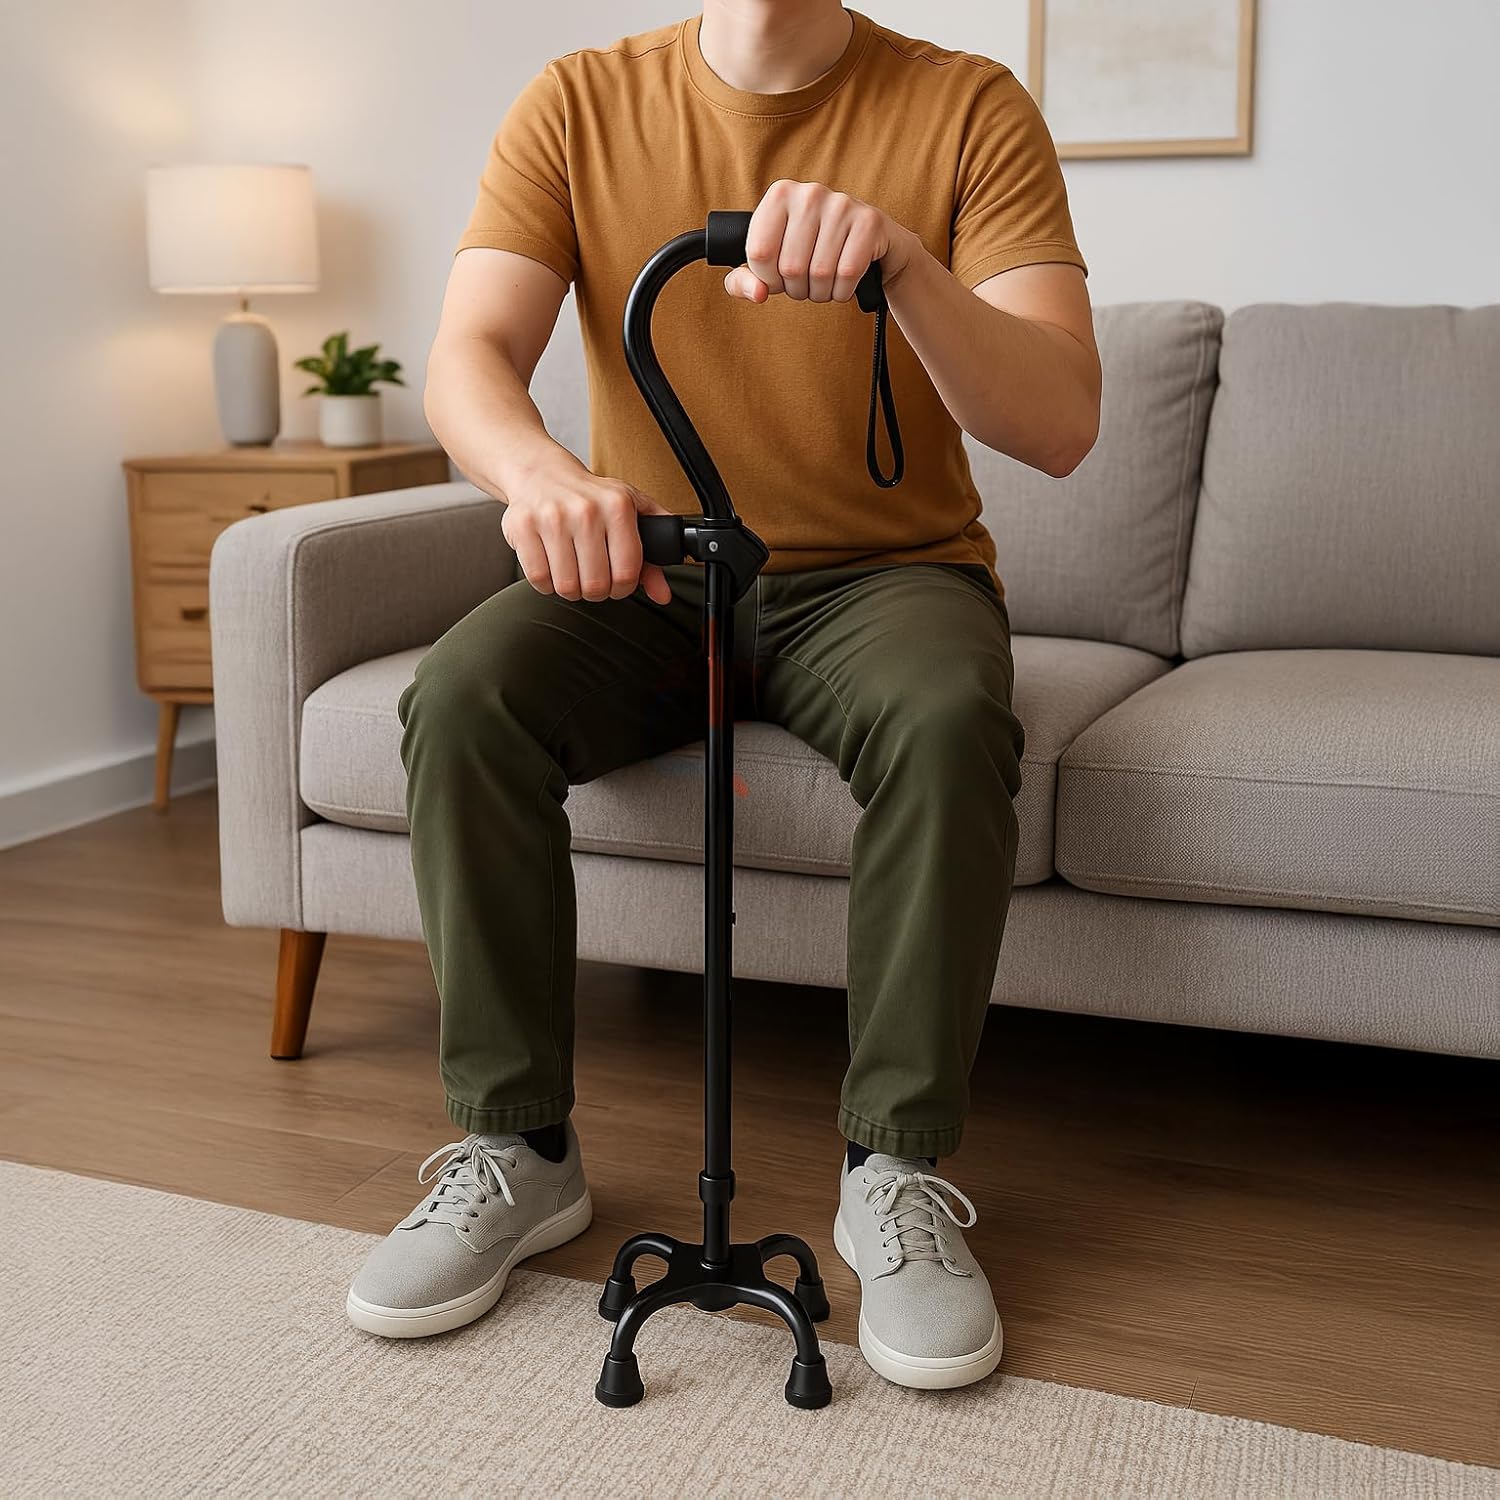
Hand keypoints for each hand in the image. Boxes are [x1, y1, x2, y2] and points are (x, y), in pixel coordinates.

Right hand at [500, 452, 673, 604]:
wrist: (541, 473)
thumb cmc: (590, 498)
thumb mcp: (630, 515)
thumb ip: (653, 556)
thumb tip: (663, 594)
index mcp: (618, 506)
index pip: (627, 573)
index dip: (623, 588)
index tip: (617, 582)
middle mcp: (585, 510)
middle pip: (596, 585)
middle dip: (596, 591)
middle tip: (592, 578)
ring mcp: (551, 518)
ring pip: (566, 586)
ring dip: (570, 588)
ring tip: (572, 570)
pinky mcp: (522, 526)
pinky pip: (538, 579)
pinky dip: (545, 582)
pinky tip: (551, 565)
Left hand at [723, 179, 916, 305]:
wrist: (870, 248)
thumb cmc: (812, 255)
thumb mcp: (772, 266)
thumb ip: (745, 281)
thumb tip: (757, 293)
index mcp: (779, 195)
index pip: (758, 253)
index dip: (767, 279)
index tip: (778, 277)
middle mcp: (810, 193)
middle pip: (790, 268)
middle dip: (796, 289)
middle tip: (806, 282)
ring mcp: (841, 204)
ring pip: (819, 273)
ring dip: (821, 293)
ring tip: (825, 282)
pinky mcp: (869, 221)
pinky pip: (847, 273)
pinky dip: (843, 290)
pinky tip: (845, 281)